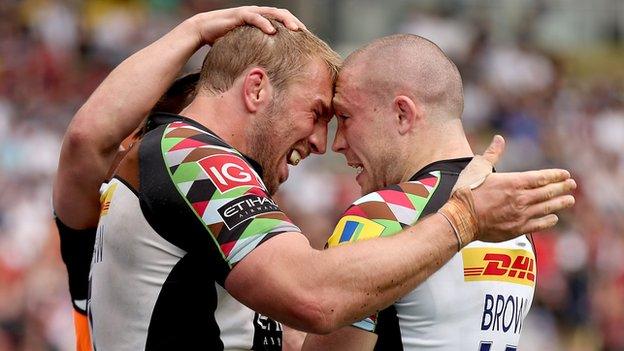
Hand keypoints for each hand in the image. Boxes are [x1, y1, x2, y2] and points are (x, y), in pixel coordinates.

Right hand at [190, 6, 305, 45]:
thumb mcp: (246, 45)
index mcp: (261, 19)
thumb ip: (257, 49)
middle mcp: (257, 13)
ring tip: (295, 29)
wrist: (203, 30)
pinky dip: (264, 23)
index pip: (282, 20)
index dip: (294, 26)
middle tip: (305, 32)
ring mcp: (248, 12)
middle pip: (281, 13)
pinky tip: (272, 31)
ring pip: (271, 12)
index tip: (305, 38)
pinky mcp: (238, 15)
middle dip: (294, 21)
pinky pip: (254, 17)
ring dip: (284, 20)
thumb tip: (269, 68)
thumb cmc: (224, 39)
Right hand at [440, 135, 575, 246]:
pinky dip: (548, 220)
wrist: (460, 218)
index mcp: (513, 182)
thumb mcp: (478, 167)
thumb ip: (492, 154)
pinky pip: (538, 224)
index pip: (541, 177)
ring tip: (569, 200)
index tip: (565, 174)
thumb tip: (499, 139)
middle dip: (562, 188)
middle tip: (572, 185)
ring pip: (547, 208)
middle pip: (548, 192)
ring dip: (560, 203)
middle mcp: (521, 198)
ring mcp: (520, 215)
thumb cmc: (467, 192)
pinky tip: (553, 218)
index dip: (555, 175)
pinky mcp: (516, 229)